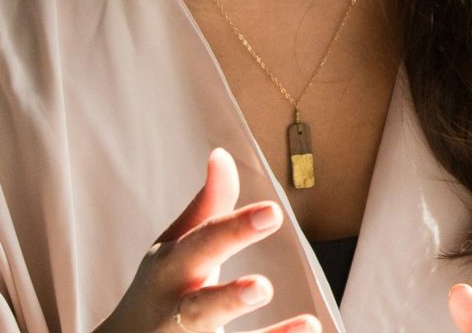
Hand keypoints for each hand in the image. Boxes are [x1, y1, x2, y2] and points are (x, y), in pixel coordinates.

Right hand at [95, 146, 319, 332]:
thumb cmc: (159, 287)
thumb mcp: (175, 245)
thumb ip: (206, 207)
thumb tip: (222, 154)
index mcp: (170, 270)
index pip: (204, 245)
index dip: (236, 229)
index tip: (273, 212)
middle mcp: (175, 311)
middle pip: (200, 308)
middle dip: (228, 298)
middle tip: (262, 288)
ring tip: (299, 319)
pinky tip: (311, 327)